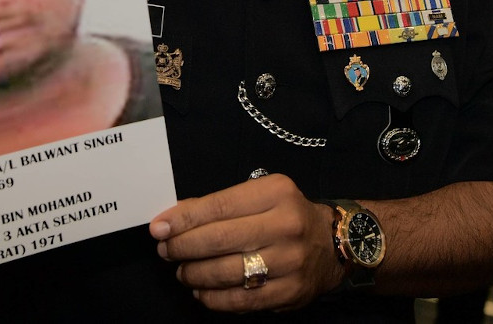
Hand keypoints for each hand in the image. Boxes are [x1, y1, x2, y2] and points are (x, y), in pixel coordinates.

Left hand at [149, 174, 342, 311]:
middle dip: (183, 247)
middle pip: (219, 240)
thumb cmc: (287, 214)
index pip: (218, 206)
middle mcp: (285, 226)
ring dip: (194, 273)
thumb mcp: (260, 195)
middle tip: (164, 251)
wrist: (334, 243)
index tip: (158, 228)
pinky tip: (201, 290)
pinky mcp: (290, 293)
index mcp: (275, 193)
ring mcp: (289, 262)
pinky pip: (241, 300)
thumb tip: (175, 217)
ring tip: (182, 271)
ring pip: (227, 272)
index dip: (183, 219)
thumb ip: (220, 204)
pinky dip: (213, 298)